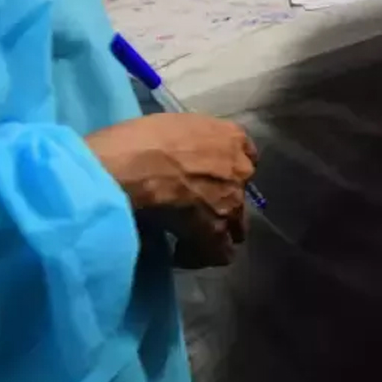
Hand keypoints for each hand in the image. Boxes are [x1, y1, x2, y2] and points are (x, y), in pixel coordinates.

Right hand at [85, 113, 257, 267]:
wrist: (137, 165)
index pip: (244, 156)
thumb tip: (182, 157)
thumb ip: (192, 142)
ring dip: (215, 233)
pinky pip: (220, 253)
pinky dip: (201, 256)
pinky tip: (179, 253)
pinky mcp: (216, 231)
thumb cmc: (142, 138)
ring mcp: (233, 201)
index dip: (225, 171)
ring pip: (236, 227)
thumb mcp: (175, 126)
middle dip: (222, 204)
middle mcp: (240, 168)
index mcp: (232, 137)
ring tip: (187, 238)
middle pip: (240, 193)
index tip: (205, 180)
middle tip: (194, 212)